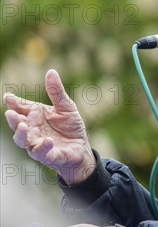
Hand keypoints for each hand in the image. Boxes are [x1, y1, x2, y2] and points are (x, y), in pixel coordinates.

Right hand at [4, 69, 95, 184]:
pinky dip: (43, 147)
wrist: (81, 147)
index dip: (14, 103)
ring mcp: (38, 143)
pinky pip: (42, 152)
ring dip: (21, 134)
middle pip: (17, 125)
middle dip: (13, 119)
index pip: (21, 108)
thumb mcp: (66, 106)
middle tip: (10, 113)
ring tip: (22, 126)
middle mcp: (32, 130)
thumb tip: (51, 71)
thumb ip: (56, 92)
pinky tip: (48, 140)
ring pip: (23, 141)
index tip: (7, 97)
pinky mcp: (48, 155)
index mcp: (35, 116)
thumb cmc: (71, 127)